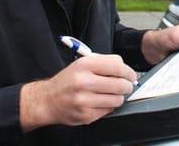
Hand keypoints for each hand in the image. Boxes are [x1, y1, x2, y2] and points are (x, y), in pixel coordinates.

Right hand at [19, 54, 136, 131]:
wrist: (48, 100)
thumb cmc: (68, 81)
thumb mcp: (82, 64)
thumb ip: (104, 63)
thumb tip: (125, 70)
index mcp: (85, 65)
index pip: (117, 66)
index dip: (128, 72)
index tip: (130, 75)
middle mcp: (84, 82)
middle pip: (120, 84)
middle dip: (127, 86)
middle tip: (126, 86)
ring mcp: (84, 100)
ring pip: (117, 99)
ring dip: (118, 97)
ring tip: (111, 94)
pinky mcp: (85, 115)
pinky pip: (108, 110)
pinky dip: (108, 106)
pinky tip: (100, 102)